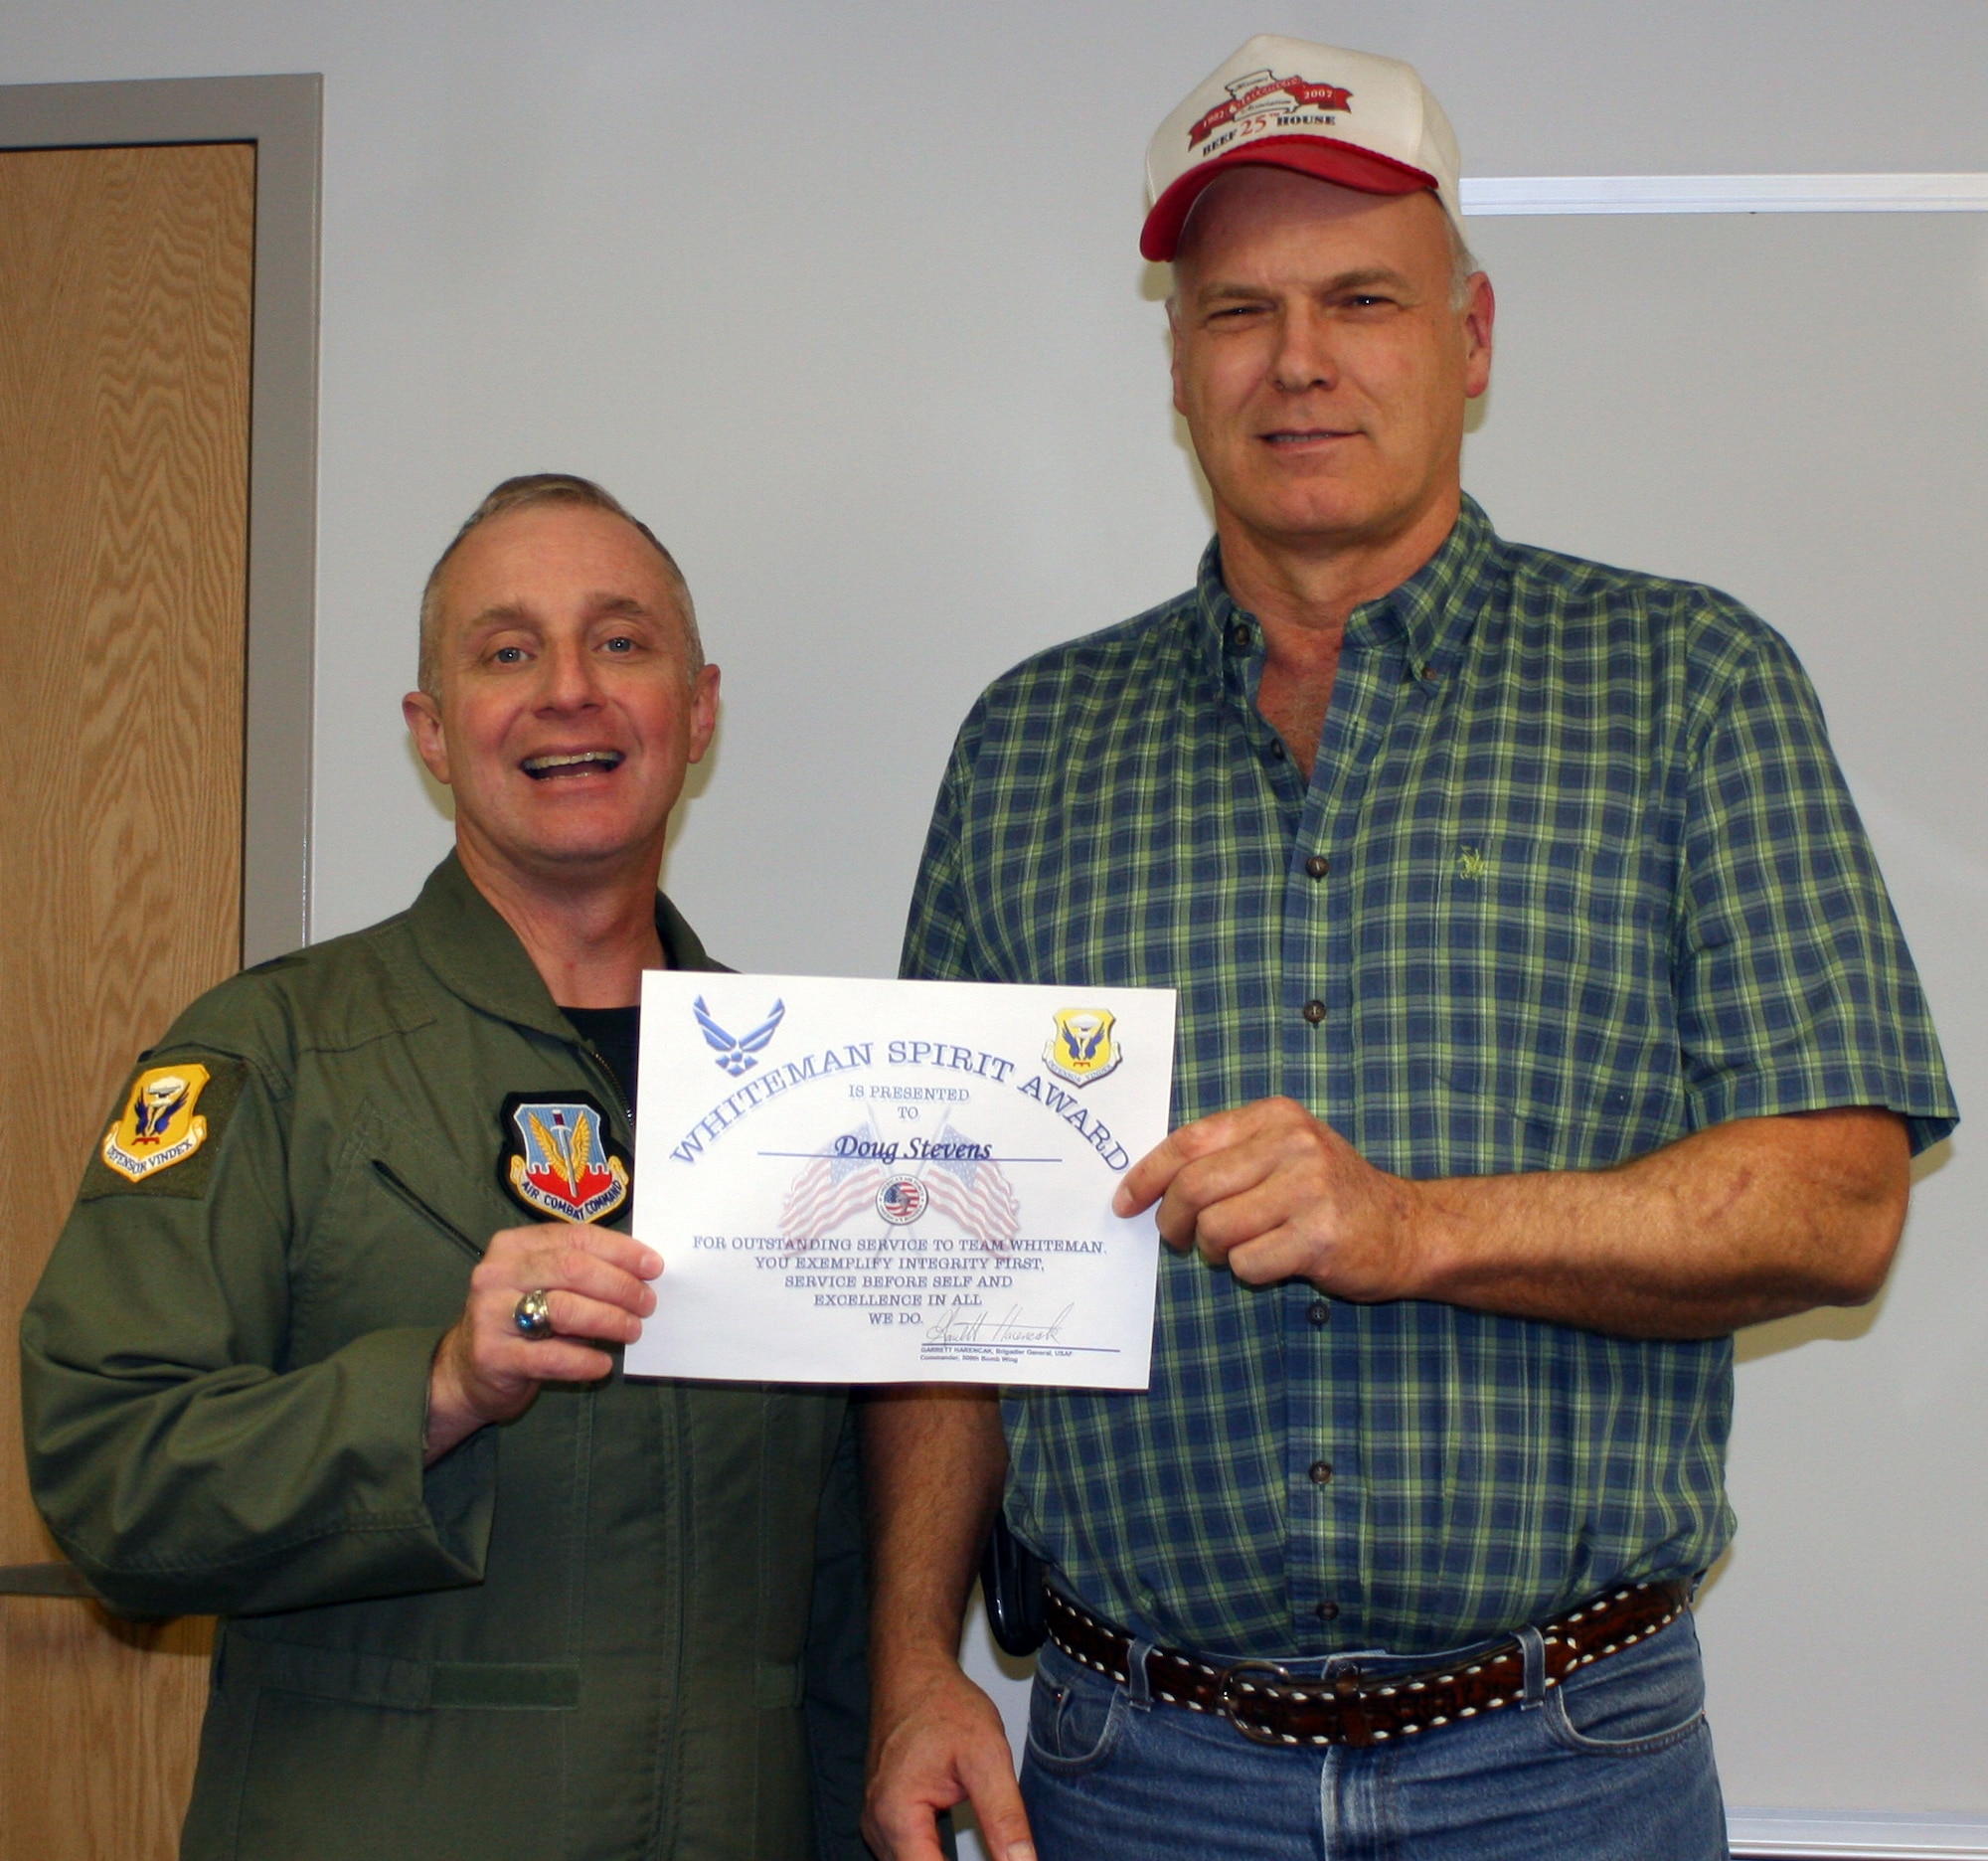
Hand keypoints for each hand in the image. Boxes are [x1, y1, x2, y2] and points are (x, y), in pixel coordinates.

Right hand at [424, 1223, 659, 1461]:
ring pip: (564, 1308)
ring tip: (632, 1331)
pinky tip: (603, 1364)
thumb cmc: (519, 1319)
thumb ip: (581, 1271)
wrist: (465, 1370)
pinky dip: (585, 1360)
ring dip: (609, 1319)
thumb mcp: (542, 1284)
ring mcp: (490, 1314)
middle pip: (573, 1268)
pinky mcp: (492, 1356)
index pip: (576, 1237)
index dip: (620, 1250)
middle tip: (647, 1304)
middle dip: (620, 1285)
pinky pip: (551, 1356)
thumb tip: (643, 1273)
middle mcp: (497, 1273)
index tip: (653, 1266)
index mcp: (513, 1246)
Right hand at [863, 1656, 1033, 1860]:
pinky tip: (955, 1855)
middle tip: (1002, 1852)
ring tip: (988, 1852)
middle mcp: (878, 1826)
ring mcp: (877, 1824)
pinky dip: (932, 1859)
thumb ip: (1005, 1818)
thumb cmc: (943, 1704)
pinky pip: (906, 1856)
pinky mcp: (884, 1820)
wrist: (914, 1675)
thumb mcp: (988, 1757)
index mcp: (896, 1815)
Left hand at [1113, 1096, 1423, 1298]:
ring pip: (1215, 1228)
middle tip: (1174, 1239)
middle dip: (1171, 1221)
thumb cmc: (1331, 1194)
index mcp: (1275, 1116)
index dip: (1147, 1176)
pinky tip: (1273, 1262)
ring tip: (1236, 1249)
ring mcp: (1308, 1189)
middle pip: (1194, 1187)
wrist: (1406, 1228)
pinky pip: (1247, 1262)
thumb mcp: (1285, 1151)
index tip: (1124, 1203)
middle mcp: (1292, 1144)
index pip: (1189, 1141)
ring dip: (1213, 1250)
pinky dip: (1247, 1271)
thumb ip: (1229, 1154)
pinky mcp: (1318, 1236)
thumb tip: (1152, 1183)